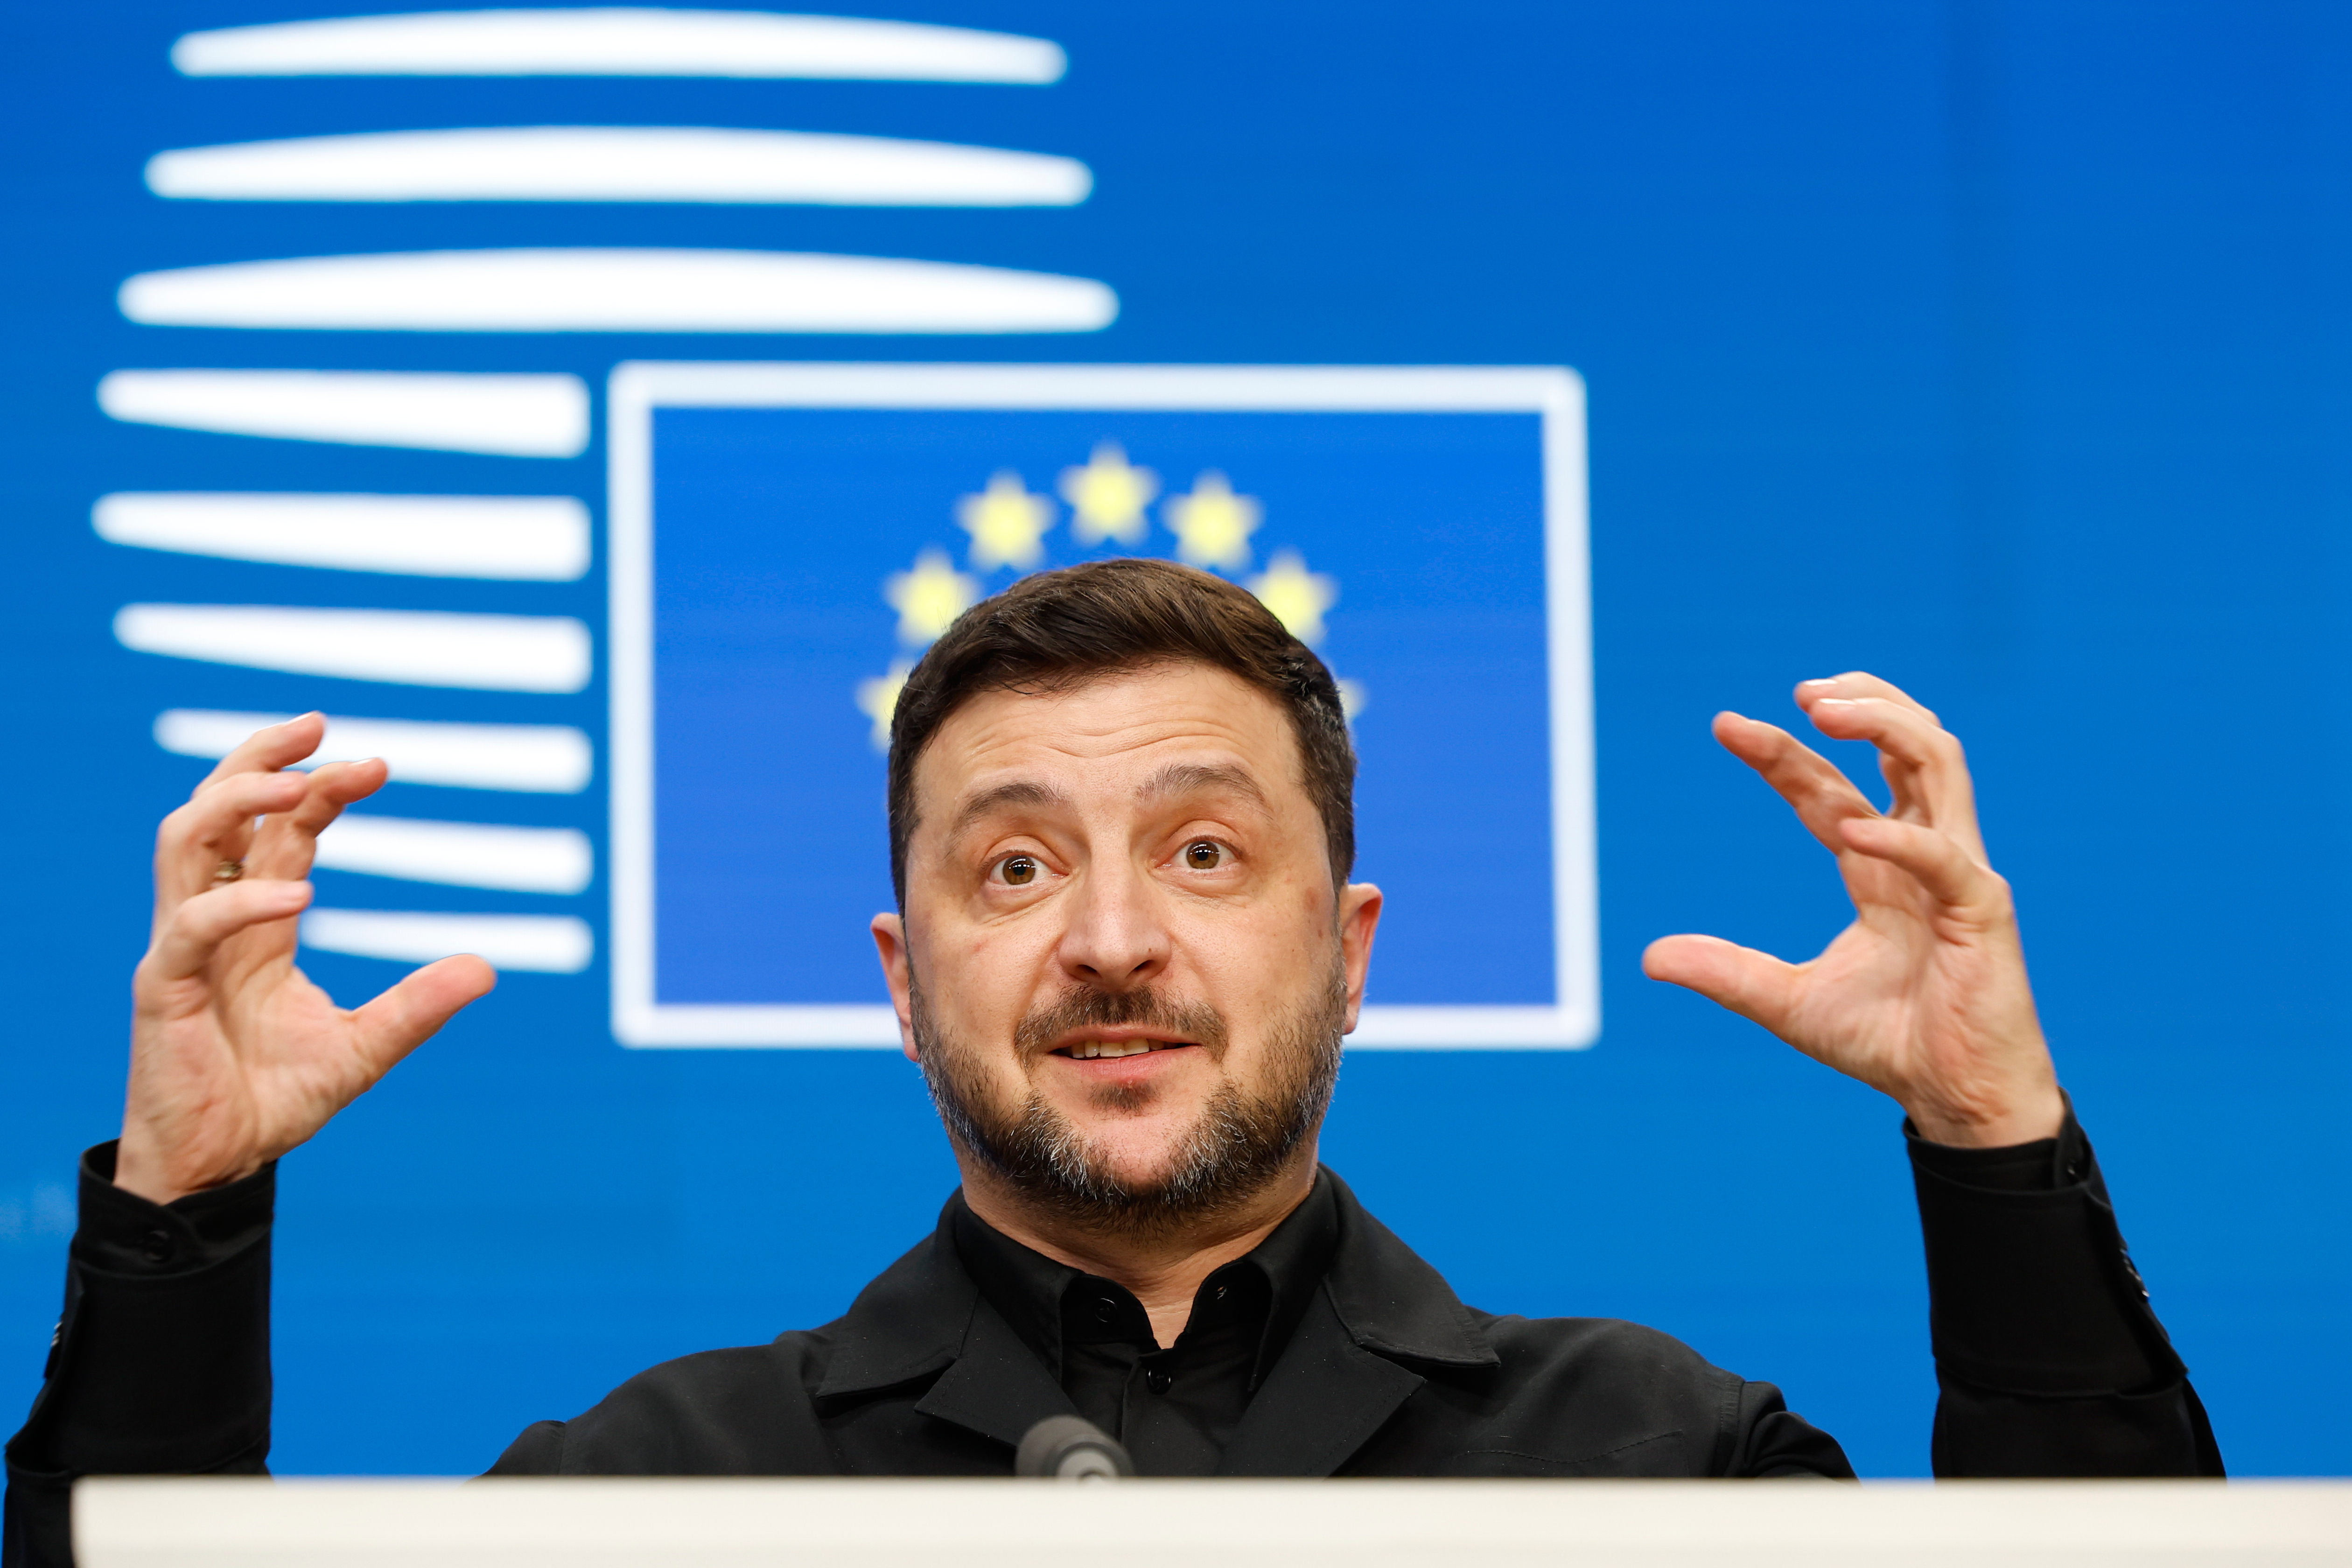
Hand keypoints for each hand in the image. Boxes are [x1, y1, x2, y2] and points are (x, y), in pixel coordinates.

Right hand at [116, 715, 495, 1203]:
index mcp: (259, 922)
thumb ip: (418, 1007)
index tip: (376, 764)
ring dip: (233, 800)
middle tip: (317, 721)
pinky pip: (188, 927)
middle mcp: (215, 921)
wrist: (220, 1165)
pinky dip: (239, 904)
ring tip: (298, 781)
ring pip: (183, 843)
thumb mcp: (365, 1048)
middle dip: (259, 758)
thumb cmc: (274, 1099)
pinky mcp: (160, 989)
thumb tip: (488, 969)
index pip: (281, 829)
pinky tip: (296, 895)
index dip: (320, 787)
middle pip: (218, 810)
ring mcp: (181, 949)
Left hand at [1642, 673, 2062, 1147]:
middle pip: (1902, 747)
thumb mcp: (1788, 1003)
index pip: (1828, 788)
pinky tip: (1852, 832)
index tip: (1725, 725)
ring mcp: (1957, 873)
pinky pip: (1944, 855)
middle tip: (1801, 691)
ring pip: (1940, 763)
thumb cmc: (1889, 1044)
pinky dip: (1900, 837)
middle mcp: (1920, 854)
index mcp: (1877, 867)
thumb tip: (1650, 957)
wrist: (1956, 1100)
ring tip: (1826, 710)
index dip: (1782, 752)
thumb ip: (1728, 972)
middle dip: (1858, 704)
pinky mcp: (1984, 908)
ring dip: (1887, 725)